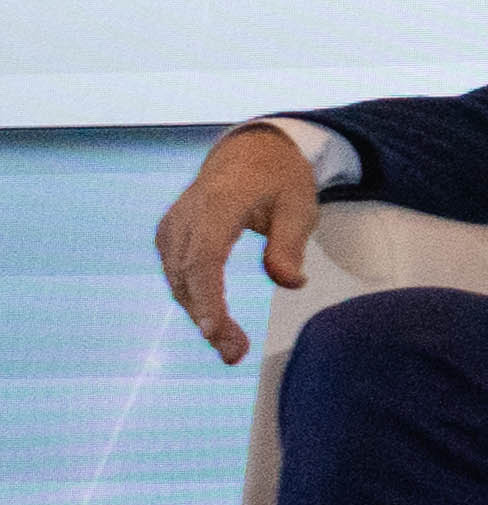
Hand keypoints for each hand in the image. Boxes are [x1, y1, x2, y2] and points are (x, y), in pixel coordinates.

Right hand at [155, 121, 322, 365]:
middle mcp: (187, 215)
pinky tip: (216, 322)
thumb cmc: (280, 178)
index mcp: (220, 203)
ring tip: (231, 348)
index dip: (207, 296)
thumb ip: (291, 243)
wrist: (249, 151)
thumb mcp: (300, 204)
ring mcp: (173, 224)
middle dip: (208, 318)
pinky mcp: (170, 235)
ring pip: (178, 279)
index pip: (205, 257)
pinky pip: (177, 273)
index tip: (213, 330)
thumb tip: (291, 283)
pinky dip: (194, 299)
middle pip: (189, 275)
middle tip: (235, 354)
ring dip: (200, 314)